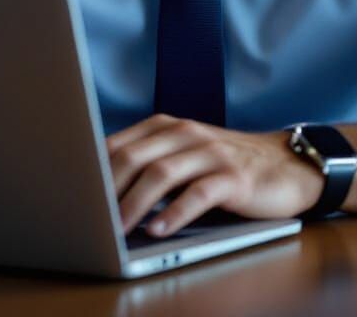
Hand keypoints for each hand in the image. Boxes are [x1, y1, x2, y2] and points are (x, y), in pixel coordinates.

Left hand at [106, 113, 324, 235]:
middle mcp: (185, 133)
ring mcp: (210, 153)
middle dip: (106, 189)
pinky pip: (199, 193)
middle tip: (86, 218)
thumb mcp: (183, 158)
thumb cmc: (224, 165)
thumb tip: (99, 191)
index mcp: (166, 127)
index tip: (72, 196)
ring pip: (162, 174)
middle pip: (134, 157)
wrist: (285, 164)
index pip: (118, 145)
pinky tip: (159, 229)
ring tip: (115, 229)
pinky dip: (175, 213)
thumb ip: (149, 164)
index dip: (92, 171)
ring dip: (134, 203)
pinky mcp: (234, 177)